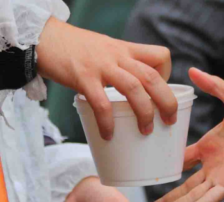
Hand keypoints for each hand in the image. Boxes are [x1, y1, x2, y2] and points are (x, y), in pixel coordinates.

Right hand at [36, 17, 177, 139]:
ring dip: (144, 113)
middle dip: (166, 101)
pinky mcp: (83, 77)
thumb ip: (122, 63)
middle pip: (153, 77)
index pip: (161, 55)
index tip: (162, 90)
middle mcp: (118, 56)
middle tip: (169, 120)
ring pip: (134, 89)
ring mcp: (102, 66)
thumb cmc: (78, 48)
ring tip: (146, 131)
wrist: (45, 37)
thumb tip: (134, 90)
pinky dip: (107, 121)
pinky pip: (101, 103)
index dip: (168, 74)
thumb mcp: (107, 48)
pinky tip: (108, 135)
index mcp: (127, 49)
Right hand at [144, 68, 223, 201]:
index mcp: (211, 144)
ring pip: (192, 196)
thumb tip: (191, 70)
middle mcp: (214, 163)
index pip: (182, 159)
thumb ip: (214, 86)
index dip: (166, 164)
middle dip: (165, 198)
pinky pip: (211, 197)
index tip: (149, 170)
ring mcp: (223, 174)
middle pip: (183, 185)